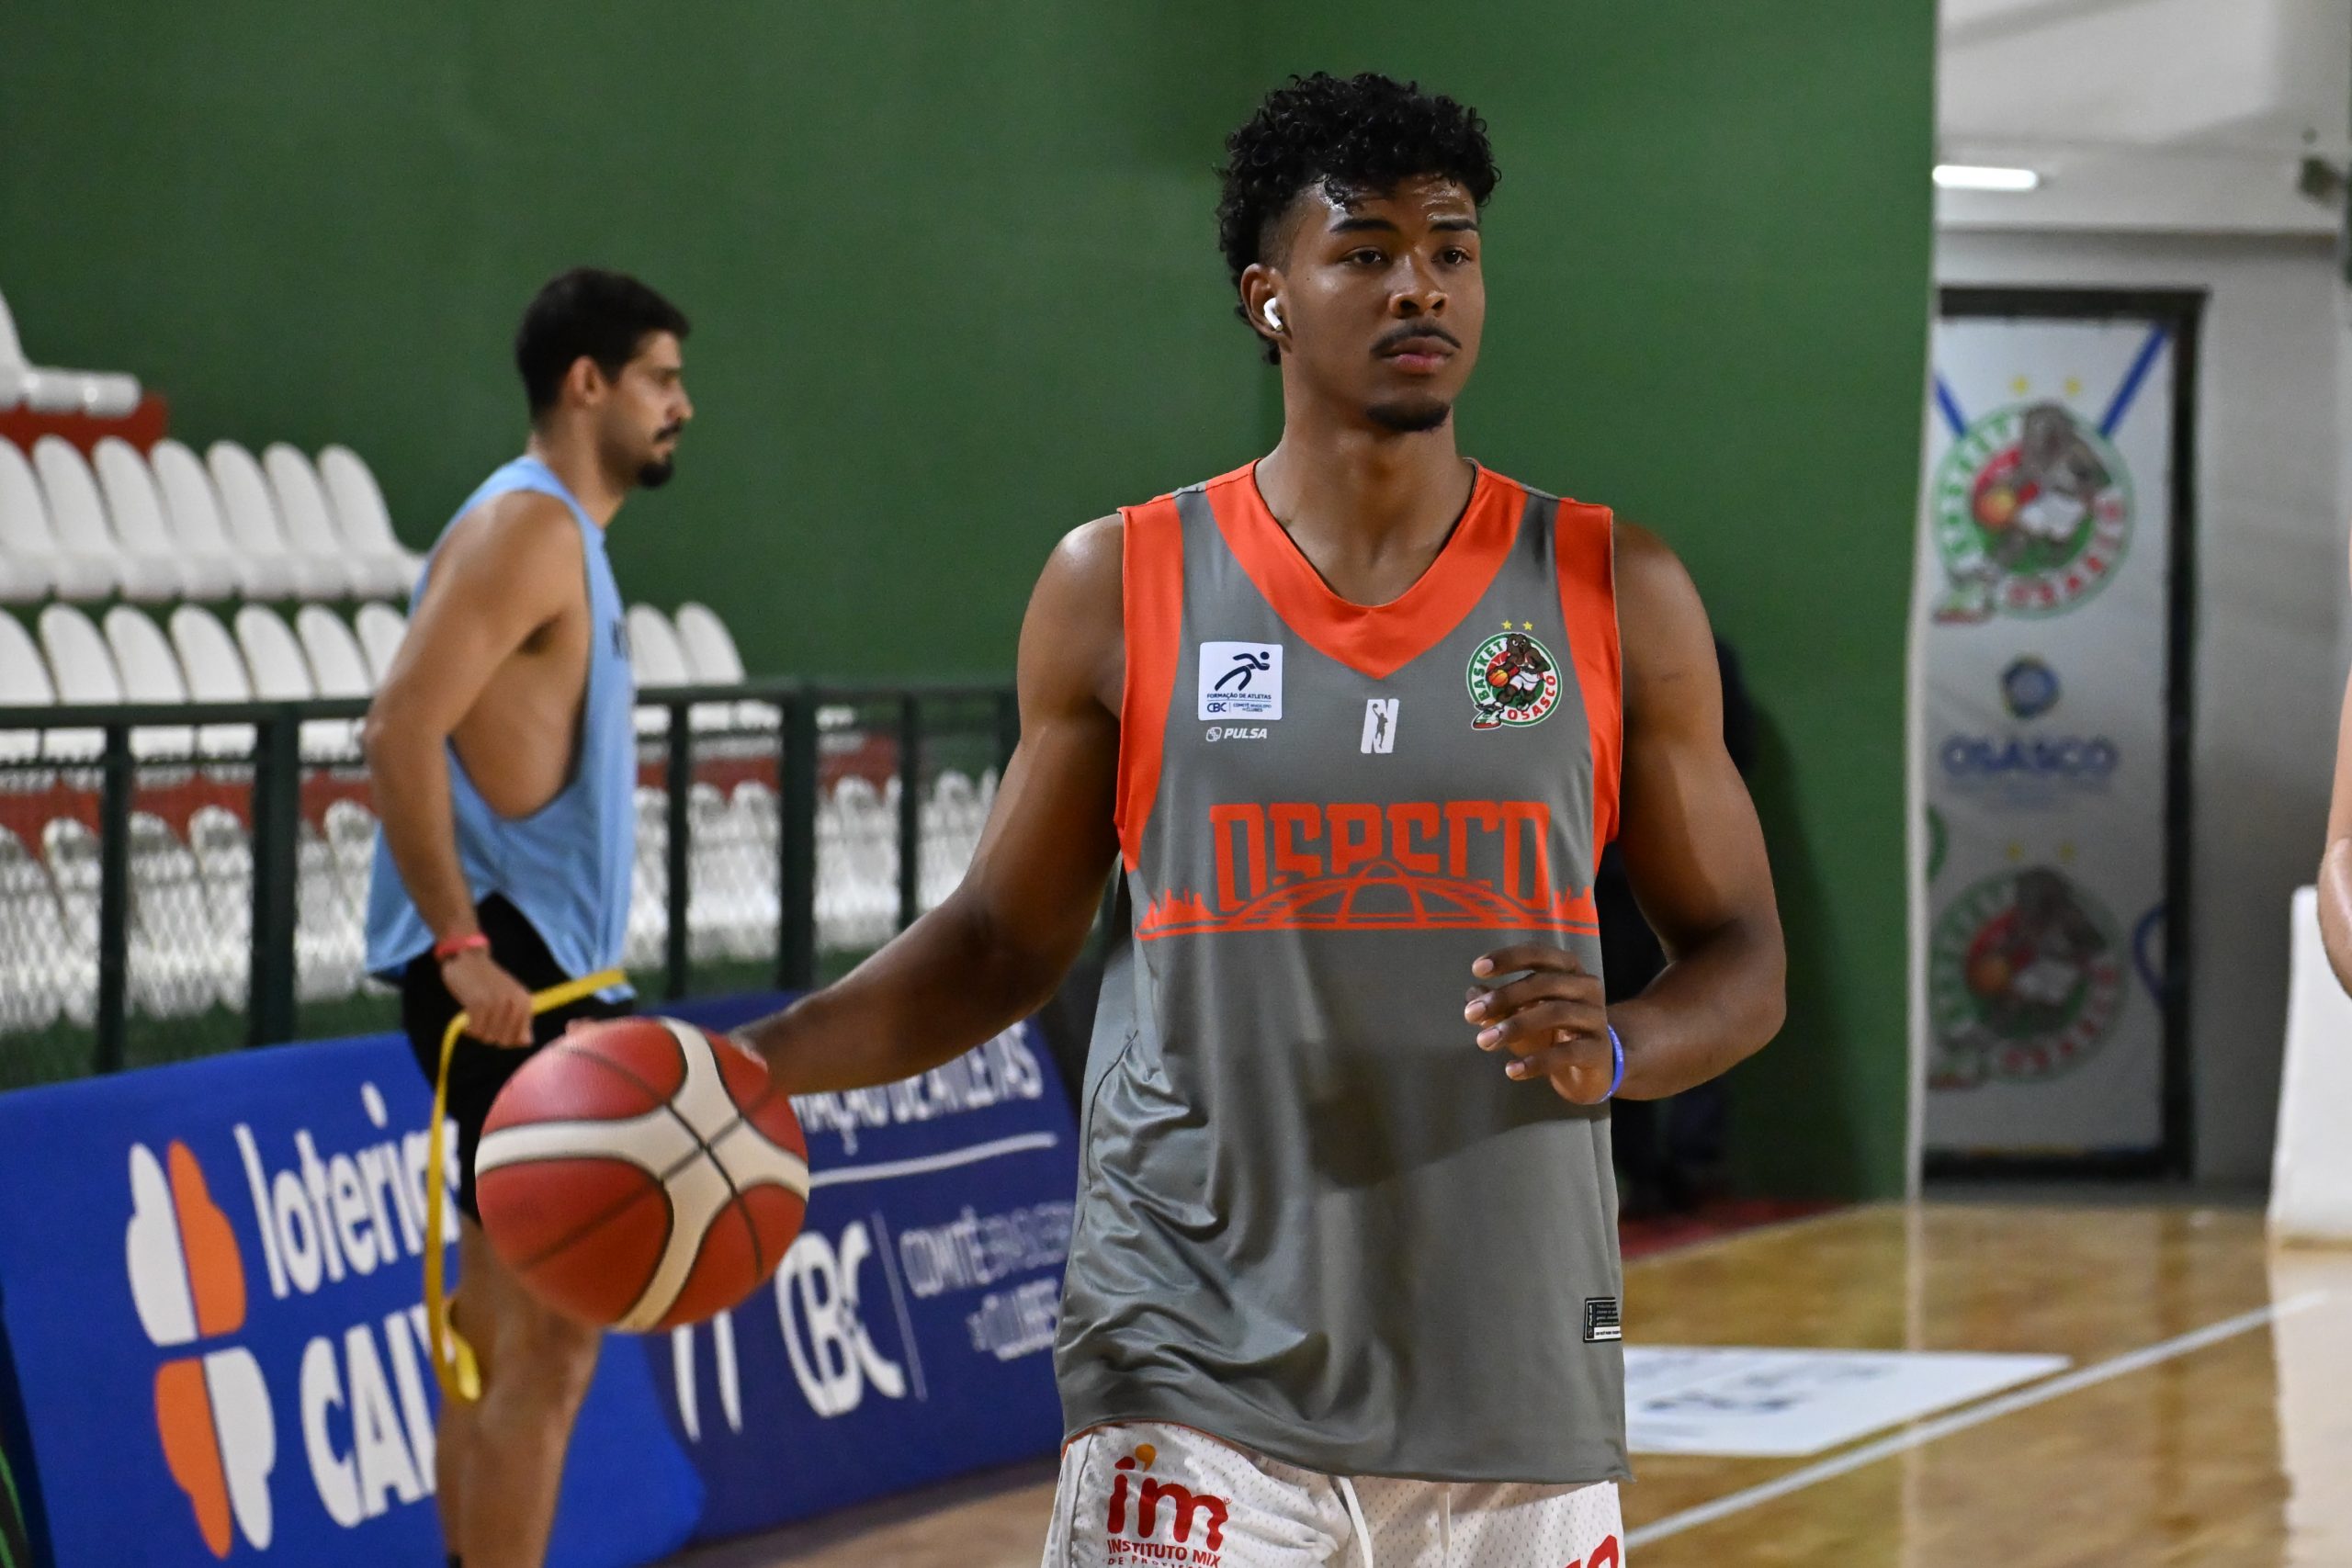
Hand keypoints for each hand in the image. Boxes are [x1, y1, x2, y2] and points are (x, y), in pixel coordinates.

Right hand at [442, 948, 533, 1046]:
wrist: (468, 959)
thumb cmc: (489, 984)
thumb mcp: (510, 1000)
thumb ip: (520, 1020)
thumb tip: (527, 1043)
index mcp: (525, 1002)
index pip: (521, 1040)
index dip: (507, 1040)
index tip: (496, 1029)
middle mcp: (515, 1002)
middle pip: (504, 1041)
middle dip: (492, 1036)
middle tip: (484, 1022)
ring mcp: (497, 1002)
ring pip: (489, 1038)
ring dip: (479, 1032)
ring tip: (476, 1017)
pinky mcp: (478, 1002)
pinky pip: (475, 1031)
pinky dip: (469, 1029)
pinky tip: (467, 1019)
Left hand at [1465, 944, 1615, 1103]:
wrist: (1592, 1068)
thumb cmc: (1553, 1032)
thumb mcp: (1522, 1015)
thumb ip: (1500, 1004)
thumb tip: (1473, 994)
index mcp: (1568, 969)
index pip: (1539, 954)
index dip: (1509, 958)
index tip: (1476, 969)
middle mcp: (1586, 987)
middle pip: (1543, 983)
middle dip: (1504, 996)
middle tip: (1471, 1013)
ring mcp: (1596, 1018)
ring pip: (1555, 1013)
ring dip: (1514, 1026)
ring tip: (1484, 1041)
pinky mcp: (1598, 1050)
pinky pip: (1566, 1052)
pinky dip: (1536, 1061)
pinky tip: (1512, 1070)